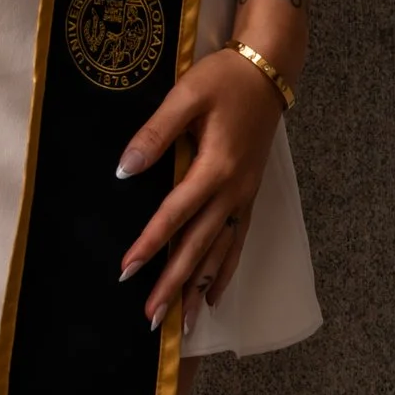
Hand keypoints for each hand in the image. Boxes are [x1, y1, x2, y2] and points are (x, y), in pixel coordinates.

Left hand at [115, 49, 284, 335]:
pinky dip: (225, 271)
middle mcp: (233, 191)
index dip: (150, 245)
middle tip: (151, 319)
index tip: (126, 272)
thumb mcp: (185, 96)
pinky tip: (214, 296)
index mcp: (215, 167)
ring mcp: (245, 197)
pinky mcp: (250, 196)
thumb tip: (124, 170)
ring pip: (221, 253)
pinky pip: (237, 242)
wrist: (269, 71)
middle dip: (174, 285)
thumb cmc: (224, 80)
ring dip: (199, 288)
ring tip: (182, 324)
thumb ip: (154, 134)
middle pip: (199, 247)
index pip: (175, 216)